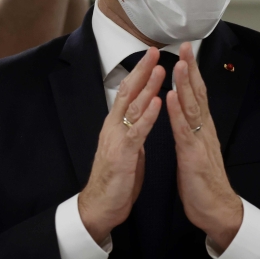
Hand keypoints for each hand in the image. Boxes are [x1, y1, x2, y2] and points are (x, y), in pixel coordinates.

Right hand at [78, 48, 165, 243]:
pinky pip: (137, 131)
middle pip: (127, 93)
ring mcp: (116, 139)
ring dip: (147, 87)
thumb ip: (133, 136)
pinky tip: (157, 102)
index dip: (138, 75)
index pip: (126, 94)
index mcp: (115, 127)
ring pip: (132, 107)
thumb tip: (140, 126)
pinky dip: (147, 116)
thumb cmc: (114, 182)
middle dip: (141, 71)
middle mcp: (113, 128)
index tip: (150, 58)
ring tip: (159, 70)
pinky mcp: (123, 154)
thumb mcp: (127, 152)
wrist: (99, 207)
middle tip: (152, 51)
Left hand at [167, 43, 242, 251]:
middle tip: (186, 45)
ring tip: (178, 63)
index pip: (197, 95)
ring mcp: (199, 142)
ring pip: (192, 107)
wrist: (217, 211)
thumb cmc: (203, 183)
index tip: (185, 52)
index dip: (191, 73)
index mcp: (202, 129)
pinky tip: (170, 96)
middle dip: (190, 69)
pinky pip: (183, 131)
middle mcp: (204, 130)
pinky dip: (176, 112)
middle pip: (198, 94)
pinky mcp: (193, 156)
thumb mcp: (194, 151)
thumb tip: (186, 115)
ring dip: (185, 84)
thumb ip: (191, 132)